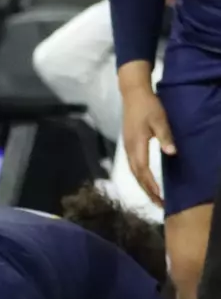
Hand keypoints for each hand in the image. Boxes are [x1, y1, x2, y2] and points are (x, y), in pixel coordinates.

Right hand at [121, 85, 175, 205]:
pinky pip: (134, 167)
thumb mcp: (160, 119)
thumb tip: (171, 153)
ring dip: (143, 186)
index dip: (151, 184)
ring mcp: (127, 148)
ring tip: (154, 197)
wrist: (133, 94)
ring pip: (134, 172)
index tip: (160, 196)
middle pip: (137, 175)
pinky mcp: (129, 146)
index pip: (143, 169)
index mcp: (136, 144)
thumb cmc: (148, 106)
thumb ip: (165, 136)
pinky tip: (147, 182)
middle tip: (159, 204)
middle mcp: (129, 149)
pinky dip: (141, 178)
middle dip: (147, 191)